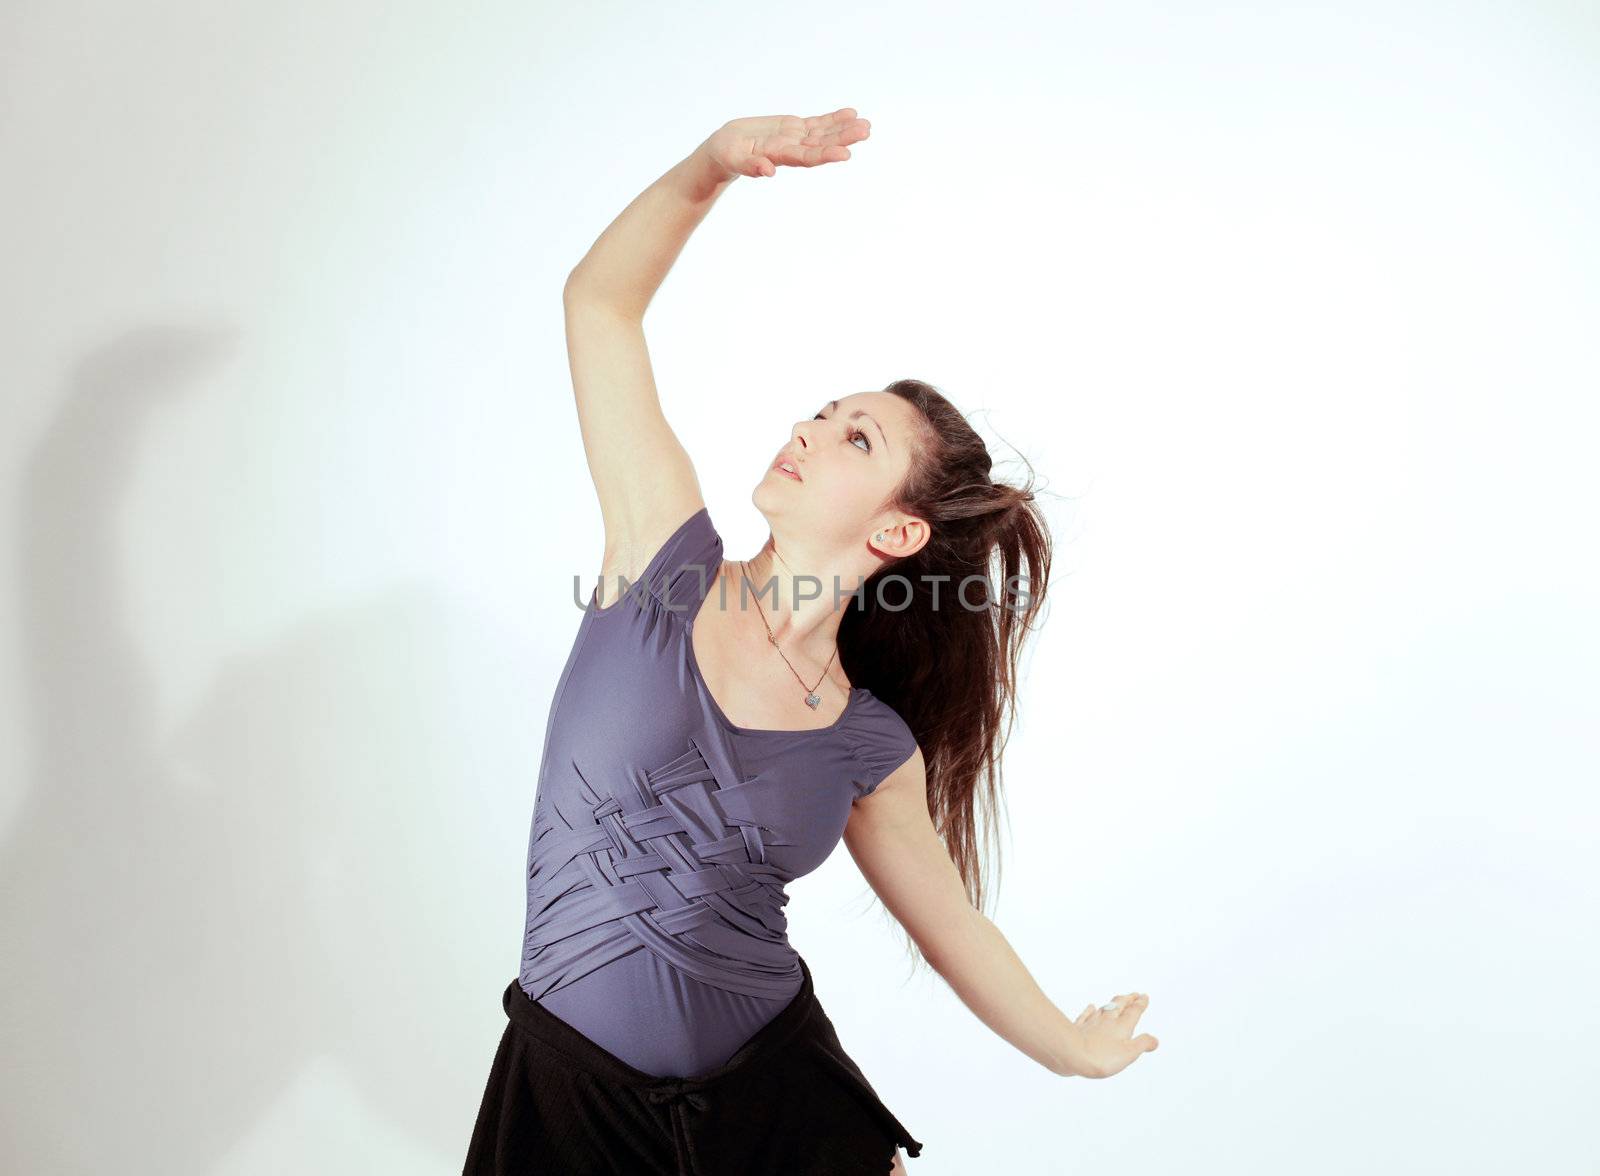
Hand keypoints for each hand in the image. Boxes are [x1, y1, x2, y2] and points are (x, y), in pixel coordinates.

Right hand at [700, 108, 870, 179]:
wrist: (725, 149)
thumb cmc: (727, 156)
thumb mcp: (735, 159)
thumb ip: (751, 166)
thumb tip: (768, 172)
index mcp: (780, 157)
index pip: (807, 157)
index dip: (826, 154)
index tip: (846, 153)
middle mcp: (792, 149)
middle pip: (821, 144)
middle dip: (843, 138)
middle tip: (865, 131)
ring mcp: (795, 139)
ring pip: (823, 133)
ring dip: (844, 129)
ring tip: (865, 124)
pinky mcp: (793, 128)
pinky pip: (816, 123)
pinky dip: (833, 119)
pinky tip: (850, 113)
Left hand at [1065, 992, 1159, 1078]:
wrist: (1071, 1054)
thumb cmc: (1101, 1056)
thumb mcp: (1129, 1054)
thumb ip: (1142, 1044)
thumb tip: (1154, 1040)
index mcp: (1122, 1026)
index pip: (1134, 1011)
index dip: (1140, 1004)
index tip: (1144, 996)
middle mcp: (1107, 1020)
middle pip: (1119, 1005)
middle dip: (1128, 999)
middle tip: (1134, 994)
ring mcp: (1092, 1022)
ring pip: (1104, 1008)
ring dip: (1112, 1003)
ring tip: (1117, 1000)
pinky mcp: (1079, 1027)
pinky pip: (1086, 1015)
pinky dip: (1090, 1010)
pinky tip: (1091, 1007)